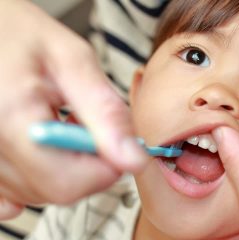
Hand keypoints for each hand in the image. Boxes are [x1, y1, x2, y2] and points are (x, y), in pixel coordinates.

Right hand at [0, 0, 146, 219]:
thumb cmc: (20, 32)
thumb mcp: (72, 60)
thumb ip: (105, 112)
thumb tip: (132, 157)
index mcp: (11, 118)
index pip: (67, 183)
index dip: (104, 170)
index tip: (117, 145)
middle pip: (52, 191)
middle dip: (86, 168)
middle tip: (88, 128)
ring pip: (33, 193)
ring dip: (62, 168)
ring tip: (59, 126)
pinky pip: (5, 193)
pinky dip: (32, 177)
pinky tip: (39, 153)